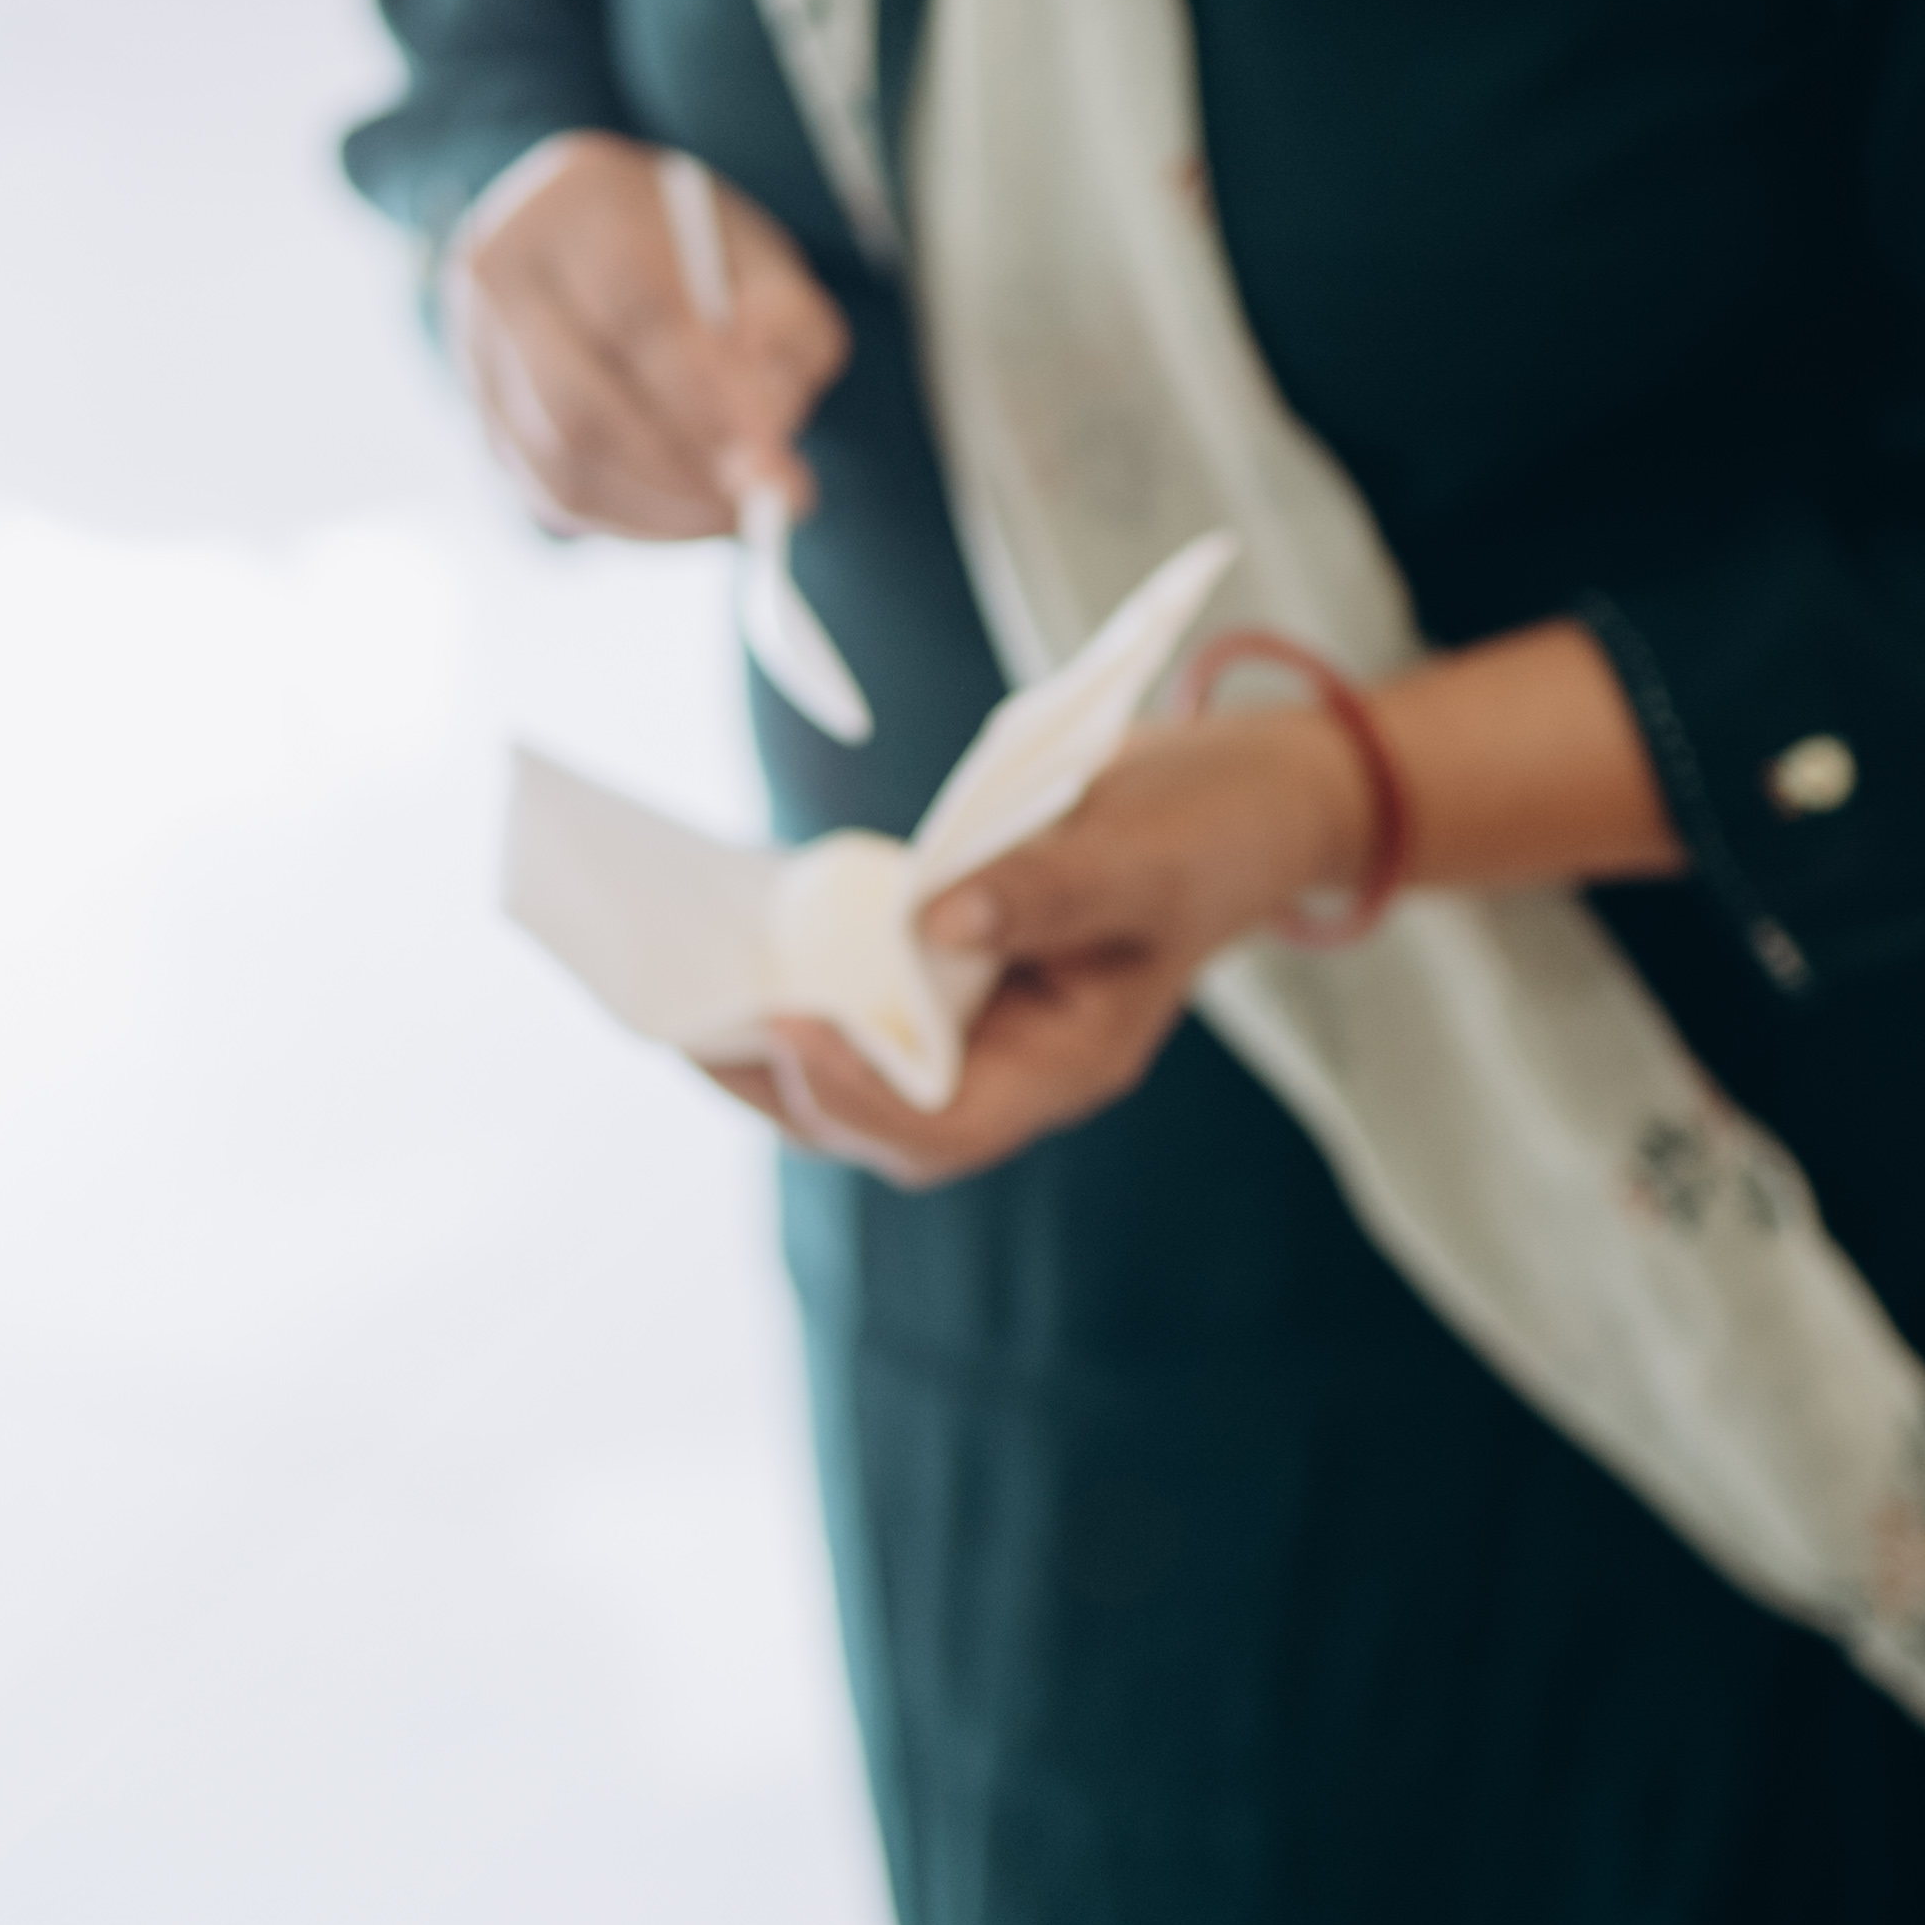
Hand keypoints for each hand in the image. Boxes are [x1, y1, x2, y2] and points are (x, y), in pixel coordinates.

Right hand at [445, 138, 848, 543]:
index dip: (707, 397)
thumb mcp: (759, 256)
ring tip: (735, 514)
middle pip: (581, 400)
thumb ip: (787, 320)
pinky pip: (548, 490)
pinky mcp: (481, 413)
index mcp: (578, 203)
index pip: (636, 310)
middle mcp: (502, 272)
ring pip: (558, 460)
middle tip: (763, 502)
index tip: (774, 458)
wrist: (592, 236)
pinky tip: (686, 516)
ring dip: (658, 506)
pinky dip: (628, 518)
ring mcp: (475, 349)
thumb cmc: (689, 248)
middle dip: (683, 469)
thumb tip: (768, 414)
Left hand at [700, 706, 1366, 1185]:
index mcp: (1074, 1063)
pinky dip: (802, 987)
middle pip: (878, 1122)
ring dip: (769, 1053)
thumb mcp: (1148, 854)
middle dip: (780, 1087)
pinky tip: (741, 949)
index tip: (786, 1030)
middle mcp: (1020, 1065)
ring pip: (858, 1074)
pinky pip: (864, 1005)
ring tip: (684, 1009)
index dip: (857, 1095)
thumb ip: (1051, 887)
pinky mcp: (955, 976)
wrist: (1241, 798)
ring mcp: (985, 1026)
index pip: (947, 1126)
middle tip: (690, 1029)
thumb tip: (933, 920)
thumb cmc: (1214, 830)